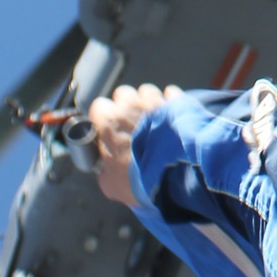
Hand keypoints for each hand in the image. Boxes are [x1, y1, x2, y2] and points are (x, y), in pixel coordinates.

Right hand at [89, 82, 177, 206]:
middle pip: (123, 95)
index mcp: (109, 121)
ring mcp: (155, 101)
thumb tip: (106, 169)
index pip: (98, 107)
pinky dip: (169, 103)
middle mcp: (130, 105)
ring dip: (147, 102)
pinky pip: (170, 94)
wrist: (177, 175)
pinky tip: (171, 117)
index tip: (108, 129)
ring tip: (153, 121)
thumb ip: (104, 170)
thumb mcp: (110, 184)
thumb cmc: (141, 179)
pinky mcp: (177, 102)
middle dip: (125, 106)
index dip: (102, 118)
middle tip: (131, 125)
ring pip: (146, 91)